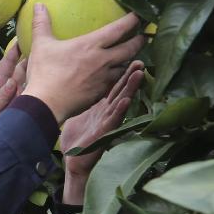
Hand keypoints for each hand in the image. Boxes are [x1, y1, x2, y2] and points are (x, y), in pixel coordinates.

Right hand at [23, 5, 143, 123]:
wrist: (46, 105)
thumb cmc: (44, 73)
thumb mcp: (41, 45)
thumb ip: (42, 24)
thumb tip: (38, 5)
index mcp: (91, 45)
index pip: (119, 29)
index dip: (132, 21)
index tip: (139, 15)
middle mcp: (103, 61)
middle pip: (130, 49)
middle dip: (139, 41)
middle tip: (144, 36)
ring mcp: (104, 79)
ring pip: (125, 67)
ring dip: (131, 60)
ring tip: (132, 56)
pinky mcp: (100, 94)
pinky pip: (114, 83)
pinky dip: (118, 77)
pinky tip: (116, 76)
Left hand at [60, 61, 145, 203]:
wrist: (72, 160)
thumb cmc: (76, 137)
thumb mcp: (79, 110)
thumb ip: (82, 96)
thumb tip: (72, 78)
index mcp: (101, 105)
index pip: (113, 84)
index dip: (120, 70)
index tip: (127, 53)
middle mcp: (107, 111)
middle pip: (121, 89)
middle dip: (131, 75)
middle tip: (140, 58)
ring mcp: (107, 122)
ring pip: (121, 102)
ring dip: (131, 89)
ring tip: (140, 73)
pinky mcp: (104, 134)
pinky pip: (113, 120)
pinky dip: (120, 111)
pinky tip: (125, 101)